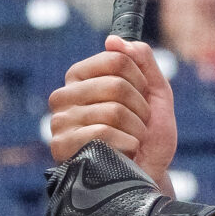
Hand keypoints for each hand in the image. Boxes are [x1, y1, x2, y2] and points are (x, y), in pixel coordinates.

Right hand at [49, 37, 177, 180]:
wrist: (148, 175)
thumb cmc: (149, 136)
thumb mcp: (155, 92)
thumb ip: (141, 61)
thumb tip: (113, 40)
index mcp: (81, 77)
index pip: (117, 59)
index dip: (141, 80)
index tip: (143, 96)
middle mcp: (64, 95)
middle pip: (116, 84)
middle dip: (140, 108)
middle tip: (139, 125)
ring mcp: (59, 121)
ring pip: (113, 111)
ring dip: (136, 130)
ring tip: (132, 141)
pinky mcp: (61, 145)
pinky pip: (103, 132)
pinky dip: (126, 144)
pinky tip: (124, 153)